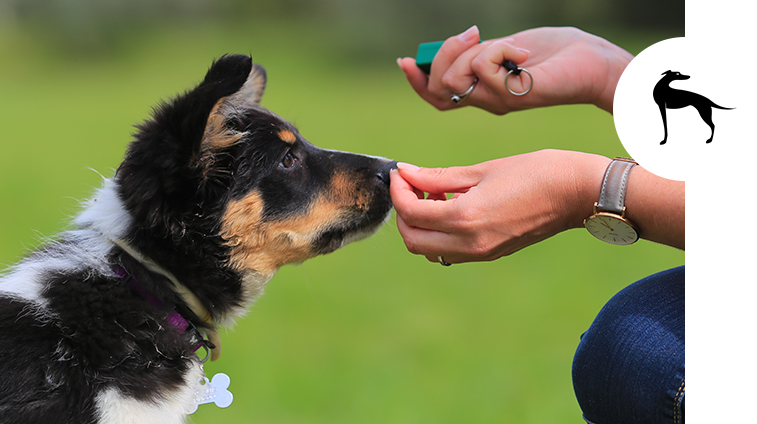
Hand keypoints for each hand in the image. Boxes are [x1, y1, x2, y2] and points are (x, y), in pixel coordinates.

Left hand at [390, 150, 610, 263]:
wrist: (579, 193)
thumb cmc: (536, 172)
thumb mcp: (483, 170)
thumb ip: (439, 176)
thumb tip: (406, 173)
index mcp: (466, 218)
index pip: (411, 213)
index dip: (398, 190)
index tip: (400, 172)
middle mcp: (470, 244)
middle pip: (412, 240)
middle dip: (403, 212)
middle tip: (412, 185)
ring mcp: (481, 253)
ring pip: (428, 250)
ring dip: (420, 225)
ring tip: (433, 195)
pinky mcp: (490, 254)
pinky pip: (449, 251)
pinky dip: (438, 233)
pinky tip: (451, 206)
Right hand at [397, 26, 633, 113]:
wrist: (592, 63)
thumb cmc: (554, 54)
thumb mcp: (505, 48)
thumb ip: (478, 52)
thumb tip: (453, 46)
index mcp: (481, 91)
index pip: (435, 96)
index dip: (416, 81)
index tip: (405, 60)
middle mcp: (486, 101)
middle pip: (439, 86)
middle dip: (445, 53)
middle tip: (473, 35)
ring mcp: (499, 101)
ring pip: (455, 79)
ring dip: (472, 51)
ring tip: (504, 45)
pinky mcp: (513, 95)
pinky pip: (485, 67)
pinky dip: (501, 48)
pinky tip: (525, 54)